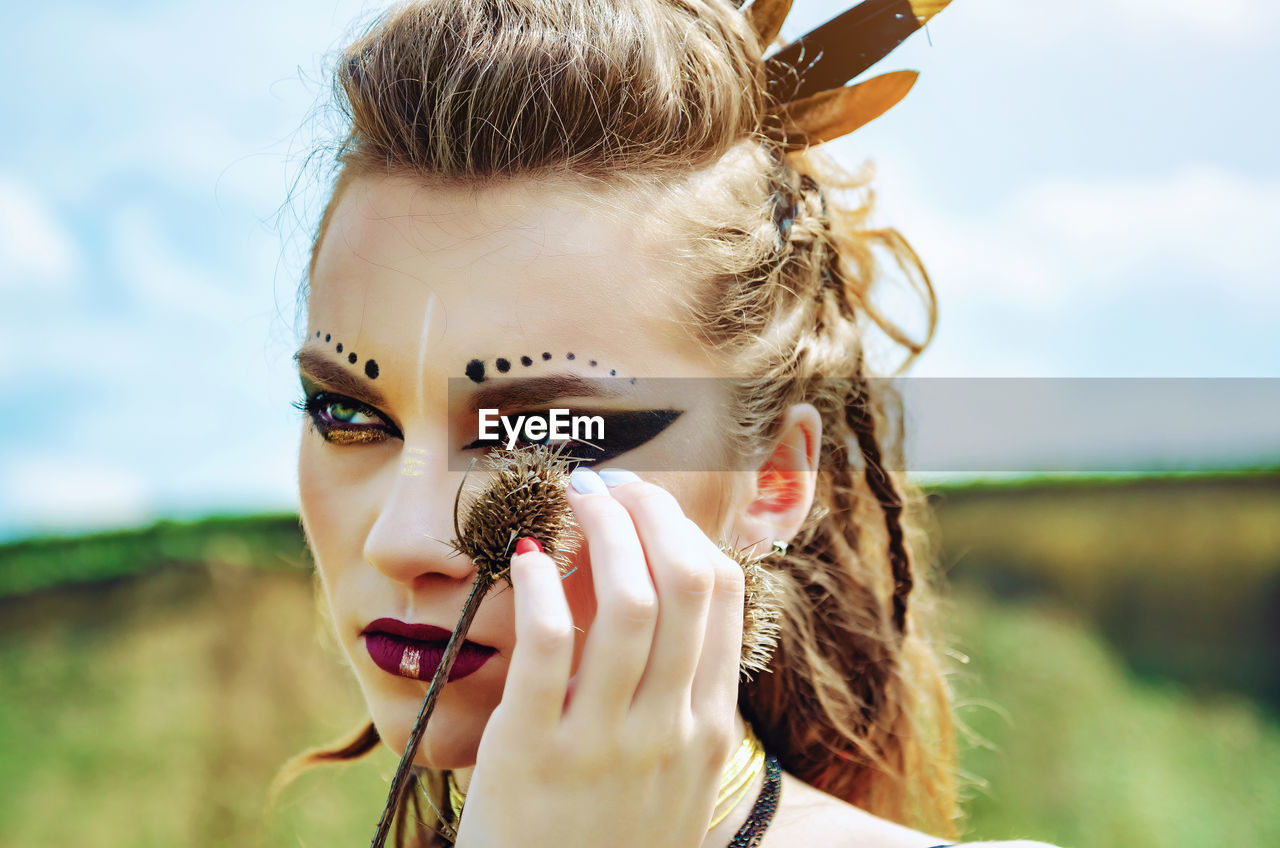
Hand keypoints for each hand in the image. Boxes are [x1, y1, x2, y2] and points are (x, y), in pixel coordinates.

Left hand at [453, 467, 746, 847]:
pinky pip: (548, 644)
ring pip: (630, 601)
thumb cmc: (609, 838)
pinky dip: (541, 586)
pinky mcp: (534, 751)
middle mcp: (671, 728)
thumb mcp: (667, 774)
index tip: (650, 504)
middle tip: (613, 484)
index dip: (686, 532)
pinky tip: (523, 559)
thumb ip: (668, 690)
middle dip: (651, 514)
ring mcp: (606, 742)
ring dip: (602, 530)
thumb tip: (641, 583)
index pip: (723, 597)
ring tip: (575, 499)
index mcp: (710, 727)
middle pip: (685, 583)